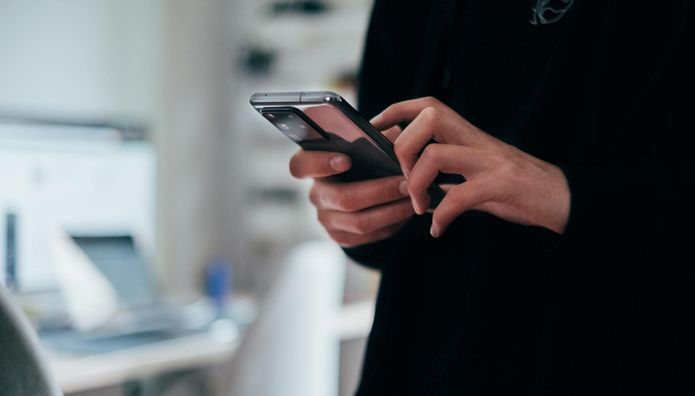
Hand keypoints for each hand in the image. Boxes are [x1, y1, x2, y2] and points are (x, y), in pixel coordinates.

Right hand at [289, 127, 414, 246]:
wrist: (367, 187)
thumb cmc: (367, 158)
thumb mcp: (369, 142)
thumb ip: (374, 137)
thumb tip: (390, 138)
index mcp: (314, 165)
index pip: (301, 165)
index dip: (320, 164)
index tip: (346, 159)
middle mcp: (316, 193)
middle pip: (342, 198)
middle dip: (379, 191)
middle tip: (406, 184)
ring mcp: (327, 218)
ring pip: (359, 222)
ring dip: (392, 210)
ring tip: (414, 199)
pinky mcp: (341, 236)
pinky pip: (369, 236)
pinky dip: (392, 224)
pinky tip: (406, 211)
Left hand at [371, 97, 569, 236]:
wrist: (563, 199)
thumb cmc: (518, 189)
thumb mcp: (479, 175)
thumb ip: (449, 176)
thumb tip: (415, 185)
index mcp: (469, 136)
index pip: (428, 106)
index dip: (396, 111)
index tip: (375, 128)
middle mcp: (478, 141)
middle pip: (428, 119)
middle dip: (403, 148)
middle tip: (404, 180)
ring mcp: (490, 161)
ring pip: (436, 155)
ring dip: (417, 184)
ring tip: (420, 207)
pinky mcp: (502, 185)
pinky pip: (460, 197)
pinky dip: (442, 215)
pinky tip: (438, 229)